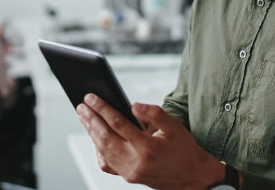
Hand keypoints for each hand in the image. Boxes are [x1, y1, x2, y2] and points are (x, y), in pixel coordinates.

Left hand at [77, 94, 224, 189]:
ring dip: (91, 132)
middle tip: (81, 105)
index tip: (91, 97)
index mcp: (148, 147)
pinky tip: (95, 137)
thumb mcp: (175, 126)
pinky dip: (98, 150)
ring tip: (84, 117)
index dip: (102, 108)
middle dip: (91, 119)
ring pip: (103, 150)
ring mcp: (130, 172)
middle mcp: (135, 162)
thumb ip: (154, 113)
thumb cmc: (184, 149)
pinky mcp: (128, 177)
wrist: (192, 177)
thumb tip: (133, 104)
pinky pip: (107, 163)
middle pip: (105, 137)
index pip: (118, 124)